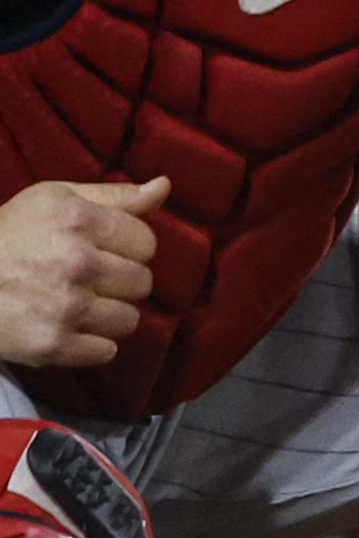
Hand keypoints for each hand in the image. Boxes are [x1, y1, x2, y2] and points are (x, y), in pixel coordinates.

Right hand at [0, 178, 165, 370]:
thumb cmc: (6, 236)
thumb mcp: (54, 200)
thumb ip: (115, 196)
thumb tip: (164, 186)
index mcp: (79, 221)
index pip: (146, 243)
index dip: (128, 249)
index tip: (104, 251)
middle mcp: (76, 263)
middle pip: (142, 283)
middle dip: (120, 282)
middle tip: (88, 280)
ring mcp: (65, 307)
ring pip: (129, 320)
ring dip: (108, 316)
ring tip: (76, 305)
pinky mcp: (52, 345)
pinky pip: (106, 352)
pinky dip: (90, 345)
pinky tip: (67, 329)